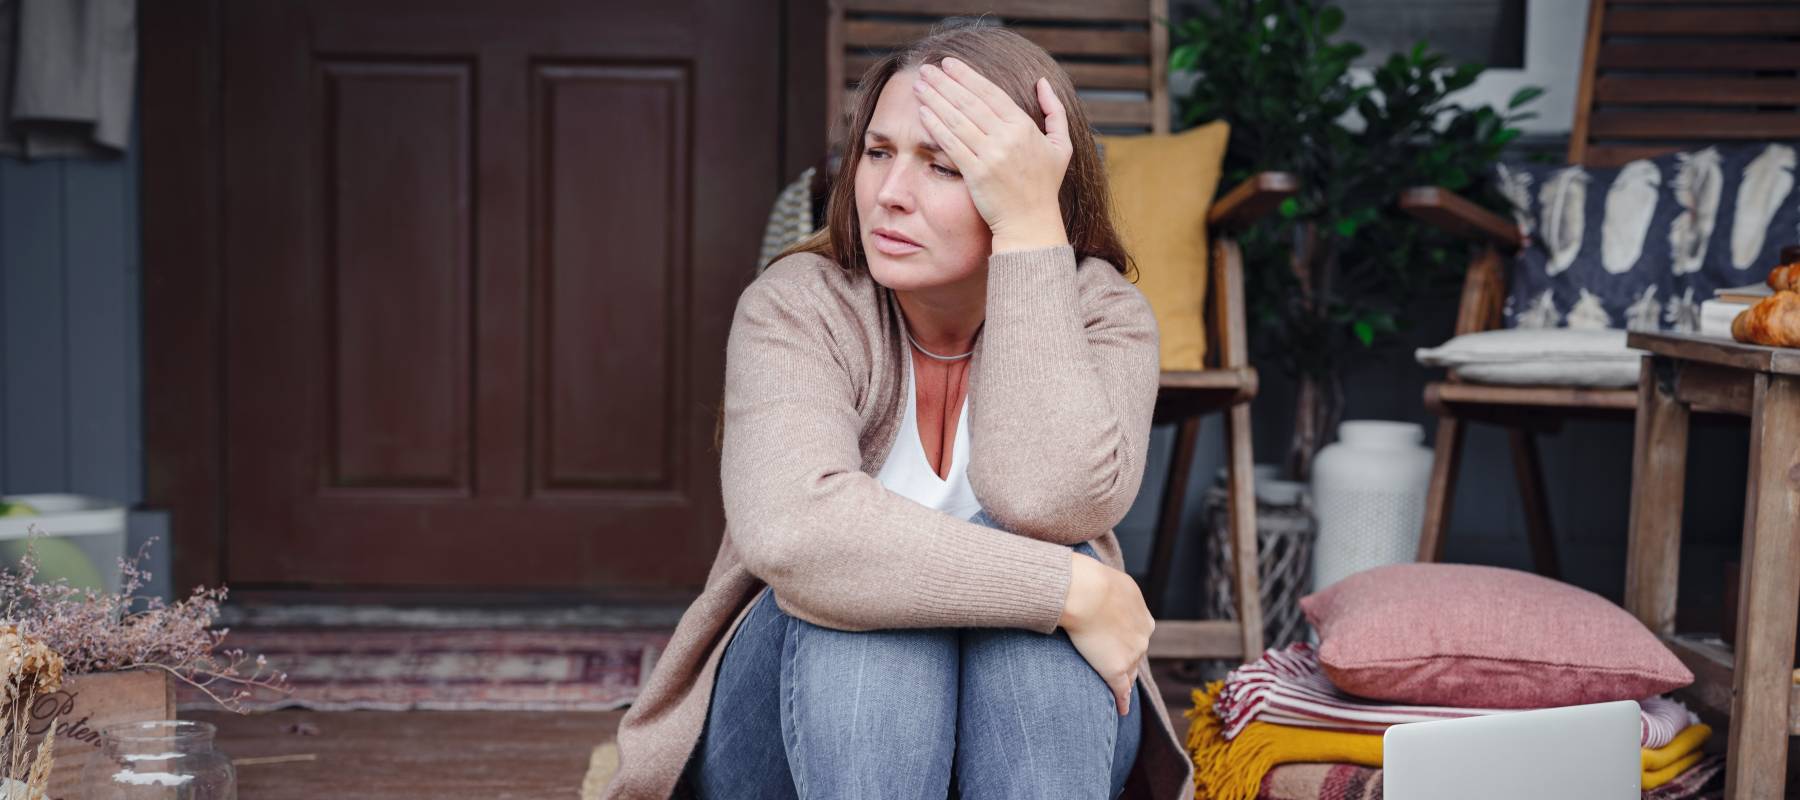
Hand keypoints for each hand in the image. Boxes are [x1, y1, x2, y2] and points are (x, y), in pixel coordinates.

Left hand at [913, 57, 1070, 252]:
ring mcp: (991, 155)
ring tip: (920, 85)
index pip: (991, 93)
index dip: (967, 76)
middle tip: (926, 69)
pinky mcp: (976, 173)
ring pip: (958, 120)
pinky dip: (936, 126)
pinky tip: (923, 113)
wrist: (1030, 224)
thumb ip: (1055, 111)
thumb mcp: (1061, 146)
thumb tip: (1042, 82)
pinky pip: (952, 144)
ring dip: (935, 99)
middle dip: (945, 82)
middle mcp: (1008, 138)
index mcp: (1025, 127)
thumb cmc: (1044, 185)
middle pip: (970, 102)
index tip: (949, 64)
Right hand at [1059, 552, 1153, 714]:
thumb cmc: (1088, 579)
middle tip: (1114, 667)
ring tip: (1118, 694)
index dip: (1126, 640)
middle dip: (1127, 660)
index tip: (1118, 644)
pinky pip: (1121, 689)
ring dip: (1124, 681)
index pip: (1136, 633)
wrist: (1086, 591)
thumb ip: (1103, 589)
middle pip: (1135, 653)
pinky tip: (1121, 711)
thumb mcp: (1105, 578)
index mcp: (1141, 613)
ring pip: (1128, 672)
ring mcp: (1131, 653)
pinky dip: (1122, 701)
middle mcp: (1142, 634)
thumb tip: (1087, 583)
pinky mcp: (1116, 668)